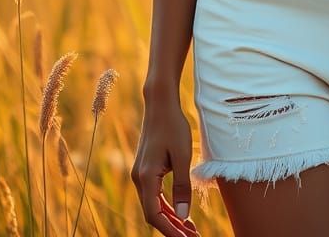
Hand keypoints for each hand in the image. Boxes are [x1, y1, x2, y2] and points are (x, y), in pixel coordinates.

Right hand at [131, 100, 200, 235]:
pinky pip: (154, 195)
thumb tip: (184, 215)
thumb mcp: (183, 156)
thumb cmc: (173, 126)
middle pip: (153, 213)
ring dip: (170, 218)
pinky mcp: (146, 170)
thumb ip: (182, 186)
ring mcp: (140, 174)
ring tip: (190, 229)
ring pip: (153, 205)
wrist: (160, 104)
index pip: (154, 214)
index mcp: (146, 177)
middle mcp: (138, 179)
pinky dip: (167, 206)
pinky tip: (181, 211)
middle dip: (172, 228)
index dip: (170, 230)